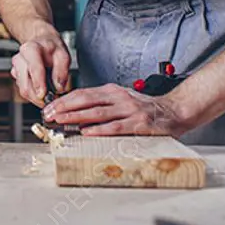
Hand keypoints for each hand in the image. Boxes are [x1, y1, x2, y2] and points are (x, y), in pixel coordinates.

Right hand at [10, 37, 70, 106]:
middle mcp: (19, 58)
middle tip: (52, 99)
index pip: (33, 68)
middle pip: (25, 84)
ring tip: (49, 95)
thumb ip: (62, 70)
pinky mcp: (16, 76)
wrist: (42, 43)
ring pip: (23, 90)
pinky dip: (33, 95)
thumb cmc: (51, 48)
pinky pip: (23, 90)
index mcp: (30, 49)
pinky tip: (42, 89)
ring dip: (36, 97)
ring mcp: (16, 68)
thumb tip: (58, 87)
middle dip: (38, 96)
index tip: (43, 95)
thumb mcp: (63, 54)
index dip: (38, 83)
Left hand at [41, 83, 187, 136]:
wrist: (176, 111)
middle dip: (64, 107)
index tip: (49, 107)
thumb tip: (78, 114)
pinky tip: (87, 133)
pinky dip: (99, 130)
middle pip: (85, 100)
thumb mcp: (122, 100)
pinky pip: (115, 127)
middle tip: (48, 114)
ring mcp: (128, 110)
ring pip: (96, 113)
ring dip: (75, 117)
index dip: (63, 100)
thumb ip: (103, 105)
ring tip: (60, 121)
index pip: (82, 93)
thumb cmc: (147, 109)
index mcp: (112, 91)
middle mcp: (118, 97)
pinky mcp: (138, 124)